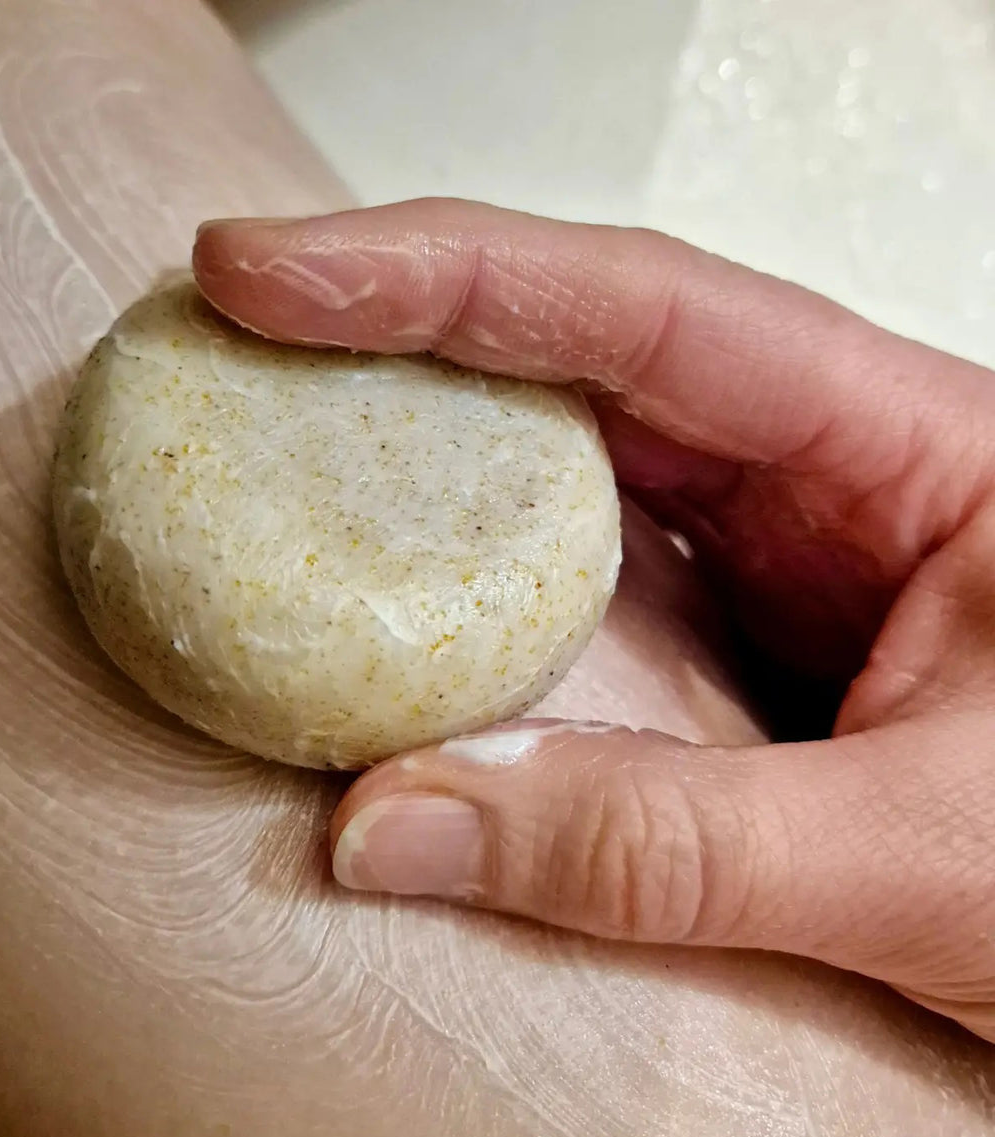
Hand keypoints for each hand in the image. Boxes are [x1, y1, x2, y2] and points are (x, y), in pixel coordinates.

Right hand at [194, 199, 994, 1041]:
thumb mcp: (925, 855)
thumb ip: (666, 849)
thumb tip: (390, 826)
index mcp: (905, 451)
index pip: (641, 313)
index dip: (441, 277)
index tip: (270, 270)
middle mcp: (815, 480)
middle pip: (570, 359)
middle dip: (387, 333)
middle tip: (223, 332)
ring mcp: (759, 561)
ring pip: (554, 471)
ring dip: (410, 459)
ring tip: (262, 441)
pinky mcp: (720, 650)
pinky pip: (563, 590)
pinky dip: (458, 593)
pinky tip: (376, 597)